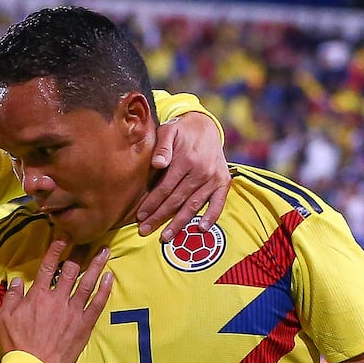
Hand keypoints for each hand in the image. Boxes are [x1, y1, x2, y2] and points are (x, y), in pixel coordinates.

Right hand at [0, 240, 113, 362]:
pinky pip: (97, 303)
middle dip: (80, 254)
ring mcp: (73, 311)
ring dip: (97, 265)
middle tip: (88, 243)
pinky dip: (105, 289)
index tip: (62, 239)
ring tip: (105, 252)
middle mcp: (57, 299)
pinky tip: (110, 278)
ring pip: (87, 282)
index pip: (47, 267)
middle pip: (70, 271)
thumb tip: (16, 280)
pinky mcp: (84, 325)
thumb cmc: (17, 344)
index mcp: (38, 295)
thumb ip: (11, 296)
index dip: (55, 250)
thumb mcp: (4, 318)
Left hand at [138, 111, 229, 241]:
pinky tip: (202, 229)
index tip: (140, 215)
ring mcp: (213, 178)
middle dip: (160, 216)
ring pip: (194, 205)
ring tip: (166, 237)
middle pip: (177, 200)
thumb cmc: (181, 131)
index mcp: (186, 160)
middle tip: (145, 230)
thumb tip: (158, 164)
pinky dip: (212, 216)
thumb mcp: (168, 131)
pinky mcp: (223, 182)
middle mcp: (201, 171)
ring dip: (180, 223)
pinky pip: (218, 203)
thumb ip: (162, 147)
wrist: (205, 125)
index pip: (165, 188)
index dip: (152, 203)